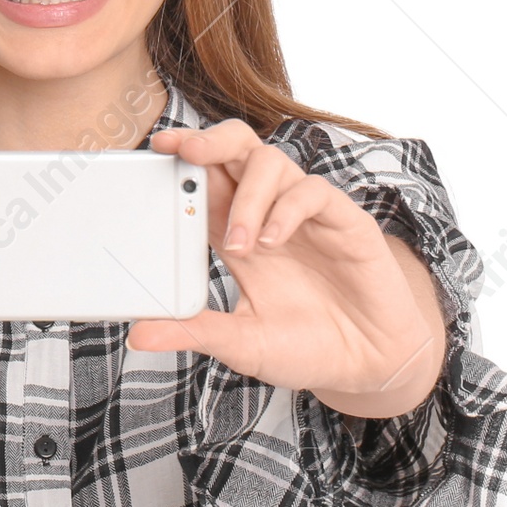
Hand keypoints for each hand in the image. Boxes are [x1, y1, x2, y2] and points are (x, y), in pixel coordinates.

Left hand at [127, 121, 446, 417]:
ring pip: (271, 163)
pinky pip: (313, 192)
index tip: (153, 153)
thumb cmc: (306, 347)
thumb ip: (195, 332)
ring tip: (240, 244)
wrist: (369, 365)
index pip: (205, 180)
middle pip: (237, 149)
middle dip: (208, 141)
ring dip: (248, 196)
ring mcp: (306, 214)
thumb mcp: (241, 343)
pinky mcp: (344, 221)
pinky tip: (272, 241)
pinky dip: (286, 210)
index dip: (181, 160)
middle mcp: (268, 214)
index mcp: (236, 234)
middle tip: (185, 153)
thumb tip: (137, 335)